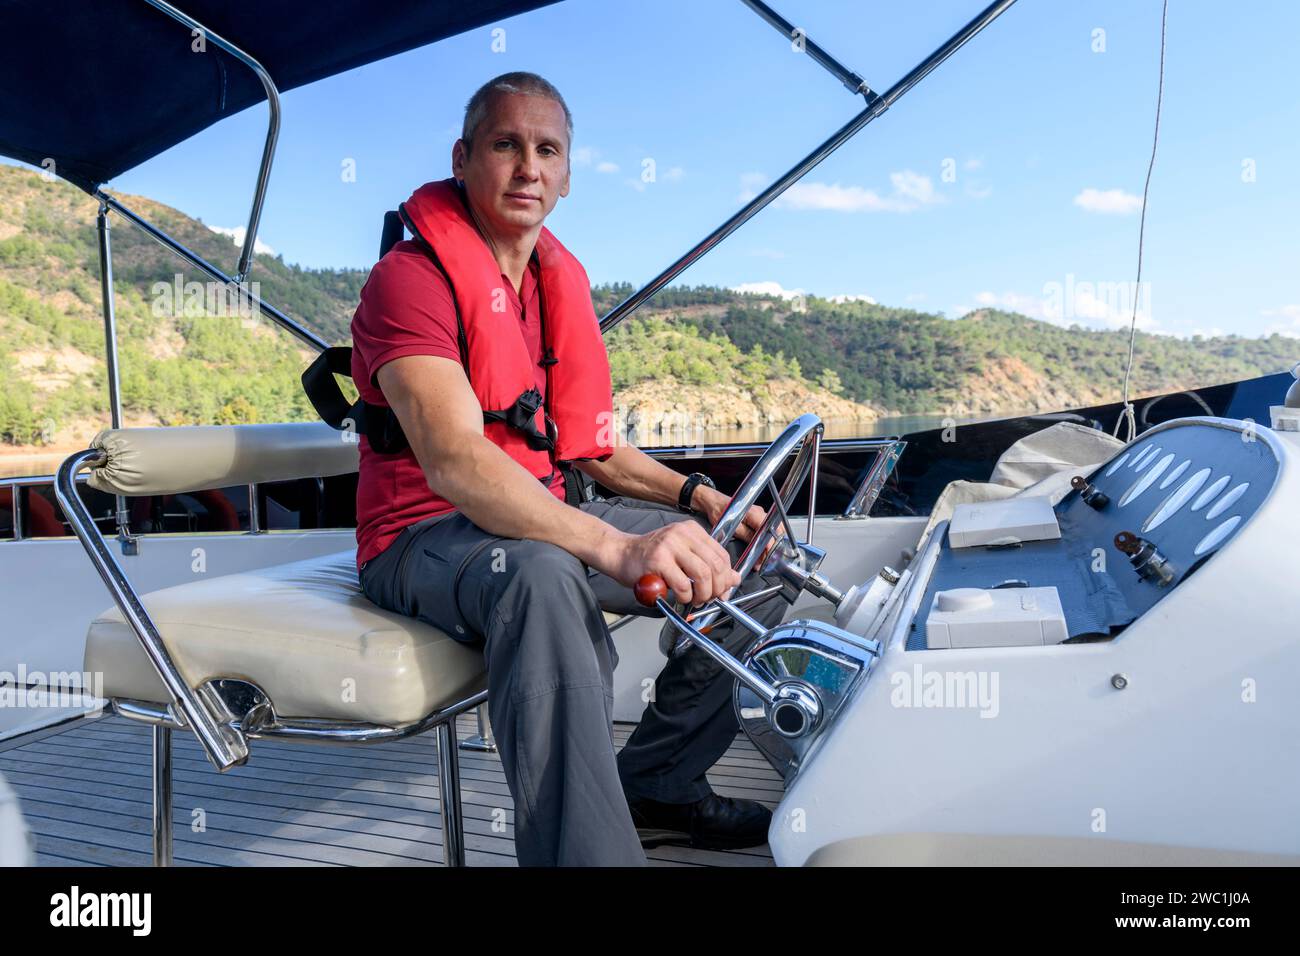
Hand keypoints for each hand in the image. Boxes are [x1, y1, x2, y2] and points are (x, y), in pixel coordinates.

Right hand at [606, 521, 740, 606]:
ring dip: (702, 594)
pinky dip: (685, 597)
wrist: (620, 554)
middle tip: (709, 598)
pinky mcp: (658, 560)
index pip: (722, 554)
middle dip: (717, 588)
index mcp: (692, 530)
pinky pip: (682, 585)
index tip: (722, 590)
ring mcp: (670, 545)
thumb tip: (733, 579)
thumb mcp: (683, 556)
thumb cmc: (650, 557)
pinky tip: (680, 598)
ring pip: (702, 574)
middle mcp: (682, 534)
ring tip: (695, 600)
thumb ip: (707, 565)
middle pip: (714, 565)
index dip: (726, 577)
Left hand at [693, 484, 775, 561]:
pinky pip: (768, 529)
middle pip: (775, 532)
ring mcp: (760, 514)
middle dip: (772, 548)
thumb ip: (747, 536)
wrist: (713, 502)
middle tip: (764, 561)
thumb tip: (758, 547)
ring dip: (771, 545)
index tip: (766, 558)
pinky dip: (767, 540)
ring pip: (773, 531)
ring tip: (763, 558)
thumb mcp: (732, 527)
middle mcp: (761, 512)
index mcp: (755, 513)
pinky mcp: (758, 517)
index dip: (770, 546)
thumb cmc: (719, 512)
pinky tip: (763, 550)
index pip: (770, 532)